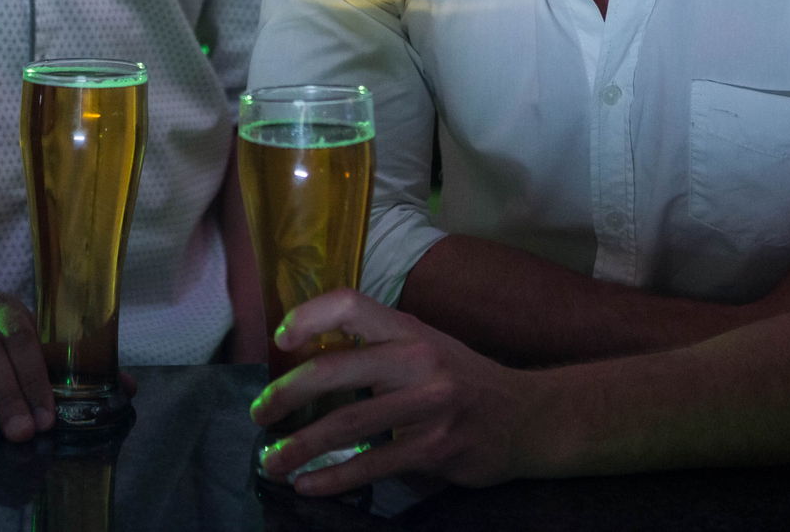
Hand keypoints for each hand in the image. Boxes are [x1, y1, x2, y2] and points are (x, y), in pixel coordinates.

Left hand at [252, 289, 543, 493]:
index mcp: (409, 329)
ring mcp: (430, 405)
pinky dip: (334, 478)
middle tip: (259, 413)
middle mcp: (418, 360)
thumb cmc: (463, 381)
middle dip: (287, 393)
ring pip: (348, 424)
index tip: (281, 340)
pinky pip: (373, 465)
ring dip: (300, 445)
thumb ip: (377, 350)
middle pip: (336, 370)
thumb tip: (307, 369)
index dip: (311, 317)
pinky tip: (309, 485)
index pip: (352, 304)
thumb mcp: (424, 347)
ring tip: (272, 461)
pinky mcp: (436, 449)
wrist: (530, 417)